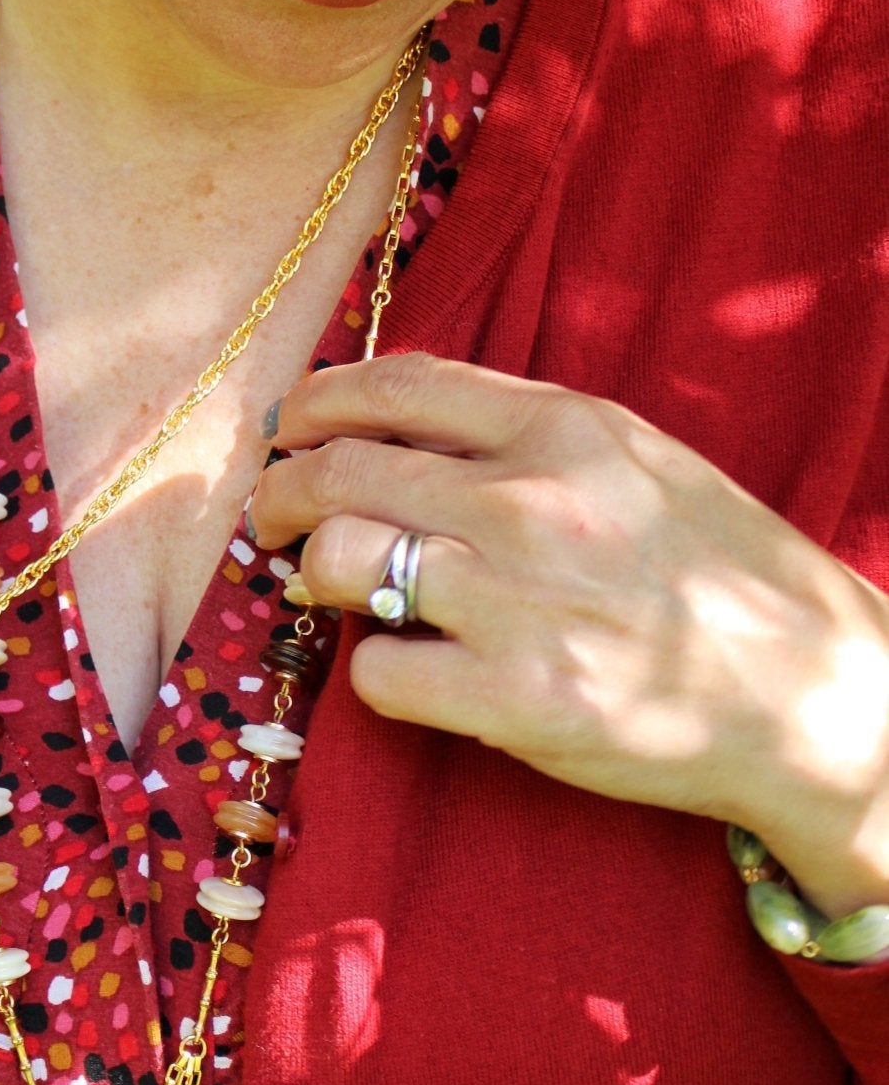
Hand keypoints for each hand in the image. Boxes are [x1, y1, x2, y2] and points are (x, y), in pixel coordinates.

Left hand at [249, 353, 888, 919]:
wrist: (815, 696)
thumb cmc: (724, 577)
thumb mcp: (638, 463)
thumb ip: (524, 438)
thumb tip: (396, 431)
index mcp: (564, 427)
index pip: (395, 386)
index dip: (317, 405)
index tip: (289, 427)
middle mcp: (530, 501)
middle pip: (340, 472)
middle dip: (282, 494)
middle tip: (269, 518)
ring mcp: (514, 600)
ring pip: (338, 562)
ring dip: (317, 579)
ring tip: (332, 593)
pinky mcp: (509, 698)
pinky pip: (375, 672)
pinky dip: (376, 674)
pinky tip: (412, 672)